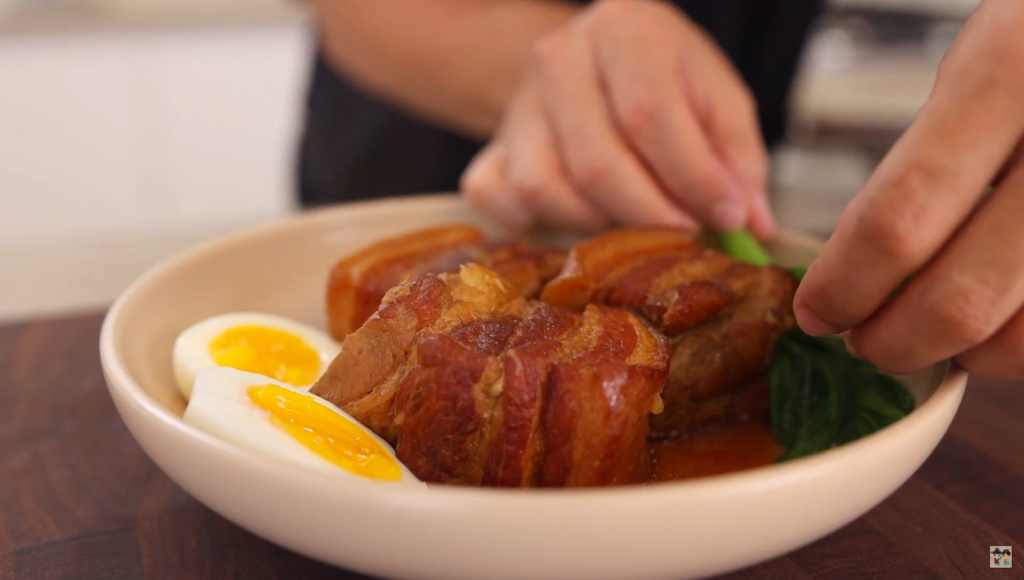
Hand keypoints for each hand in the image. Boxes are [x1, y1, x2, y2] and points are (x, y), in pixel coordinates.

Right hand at [460, 0, 773, 237]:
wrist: (593, 67)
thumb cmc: (663, 83)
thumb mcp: (716, 101)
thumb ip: (738, 160)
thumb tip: (749, 224)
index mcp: (623, 29)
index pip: (648, 115)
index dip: (691, 179)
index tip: (727, 217)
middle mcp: (559, 59)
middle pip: (596, 163)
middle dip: (649, 215)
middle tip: (686, 234)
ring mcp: (517, 107)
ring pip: (547, 190)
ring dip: (599, 224)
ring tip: (635, 220)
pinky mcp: (489, 151)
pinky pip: (502, 202)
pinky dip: (539, 225)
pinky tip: (580, 217)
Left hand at [794, 0, 1023, 377]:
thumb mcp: (990, 54)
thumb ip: (930, 152)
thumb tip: (853, 258)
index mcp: (1011, 75)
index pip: (899, 218)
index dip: (843, 283)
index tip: (815, 308)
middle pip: (958, 297)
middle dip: (887, 339)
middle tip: (858, 339)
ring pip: (1017, 337)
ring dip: (954, 351)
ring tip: (920, 329)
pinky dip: (1013, 345)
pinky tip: (993, 317)